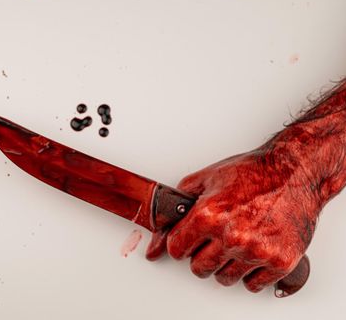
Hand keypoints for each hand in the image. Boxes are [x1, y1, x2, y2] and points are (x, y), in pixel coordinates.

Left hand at [146, 148, 320, 292]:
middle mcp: (231, 236)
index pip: (176, 249)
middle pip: (199, 269)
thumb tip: (163, 221)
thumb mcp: (208, 177)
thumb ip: (183, 199)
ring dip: (225, 266)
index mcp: (209, 215)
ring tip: (234, 246)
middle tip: (211, 244)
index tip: (185, 243)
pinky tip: (252, 256)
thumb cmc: (254, 173)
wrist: (294, 173)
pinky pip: (254, 285)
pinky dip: (251, 274)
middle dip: (200, 257)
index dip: (179, 245)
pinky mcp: (279, 262)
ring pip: (225, 279)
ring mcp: (256, 251)